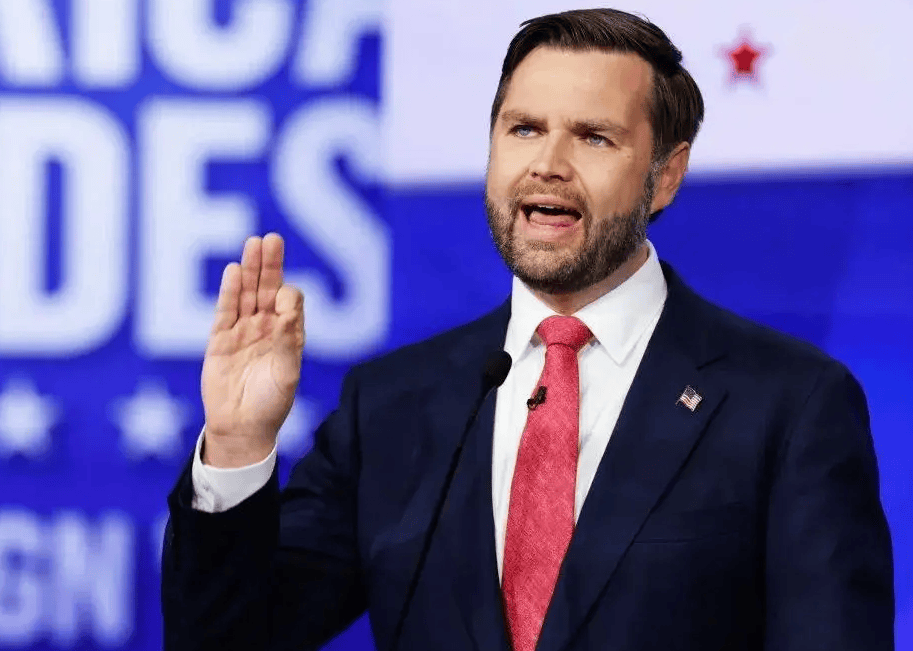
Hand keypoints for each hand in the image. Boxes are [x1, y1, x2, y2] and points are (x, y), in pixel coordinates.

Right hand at [201, 234, 304, 467]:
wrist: (241, 428)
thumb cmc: (271, 405)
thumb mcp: (286, 375)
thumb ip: (287, 343)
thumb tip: (288, 310)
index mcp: (289, 336)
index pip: (291, 303)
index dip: (289, 297)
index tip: (284, 302)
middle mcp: (267, 329)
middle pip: (268, 289)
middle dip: (270, 265)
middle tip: (272, 239)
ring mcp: (243, 332)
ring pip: (247, 294)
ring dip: (251, 270)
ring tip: (254, 243)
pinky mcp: (220, 340)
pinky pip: (226, 311)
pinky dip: (230, 291)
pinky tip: (235, 271)